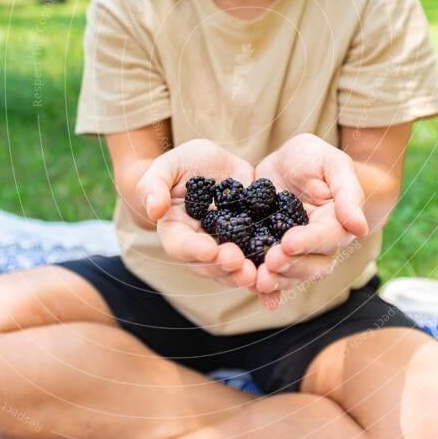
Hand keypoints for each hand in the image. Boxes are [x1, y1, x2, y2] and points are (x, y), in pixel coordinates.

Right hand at [136, 139, 259, 291]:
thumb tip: (154, 210)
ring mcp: (229, 246)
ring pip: (235, 269)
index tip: (209, 248)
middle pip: (209, 265)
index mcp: (177, 231)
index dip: (193, 249)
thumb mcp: (167, 166)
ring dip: (246, 275)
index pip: (181, 245)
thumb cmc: (185, 163)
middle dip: (224, 267)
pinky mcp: (253, 241)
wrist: (217, 163)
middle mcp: (202, 246)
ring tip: (260, 273)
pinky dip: (270, 269)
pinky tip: (283, 270)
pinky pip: (261, 258)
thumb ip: (154, 185)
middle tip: (239, 262)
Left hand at [254, 134, 368, 307]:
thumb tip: (361, 227)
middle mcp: (321, 244)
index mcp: (337, 222)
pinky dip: (270, 292)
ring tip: (258, 279)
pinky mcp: (275, 254)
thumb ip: (348, 191)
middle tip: (270, 261)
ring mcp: (298, 253)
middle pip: (313, 265)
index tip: (288, 243)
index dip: (309, 242)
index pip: (327, 237)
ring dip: (278, 281)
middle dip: (292, 266)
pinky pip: (275, 278)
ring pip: (294, 276)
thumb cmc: (312, 157)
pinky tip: (261, 297)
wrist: (284, 163)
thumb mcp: (330, 162)